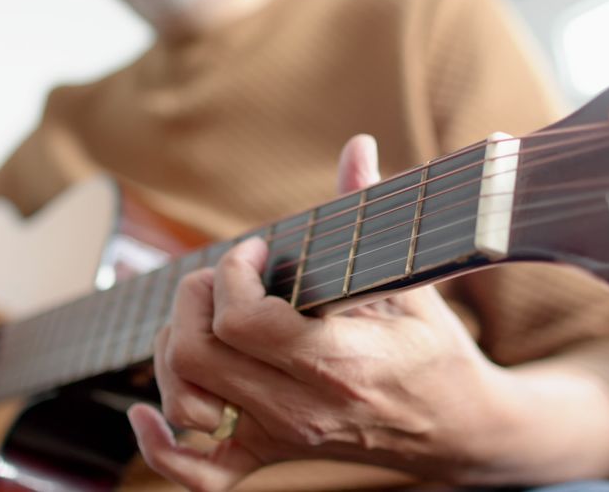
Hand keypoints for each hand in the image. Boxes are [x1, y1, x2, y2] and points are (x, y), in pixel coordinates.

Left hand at [129, 135, 517, 489]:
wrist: (460, 431)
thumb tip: (357, 148)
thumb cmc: (437, 353)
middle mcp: (301, 408)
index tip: (255, 252)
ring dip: (174, 349)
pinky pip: (197, 472)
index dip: (232, 275)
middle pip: (196, 355)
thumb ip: (371, 216)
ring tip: (205, 319)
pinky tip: (148, 413)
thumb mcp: (413, 283)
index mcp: (338, 364)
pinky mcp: (273, 456)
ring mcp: (282, 437)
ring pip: (184, 399)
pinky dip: (159, 445)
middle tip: (225, 278)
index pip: (242, 322)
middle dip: (194, 300)